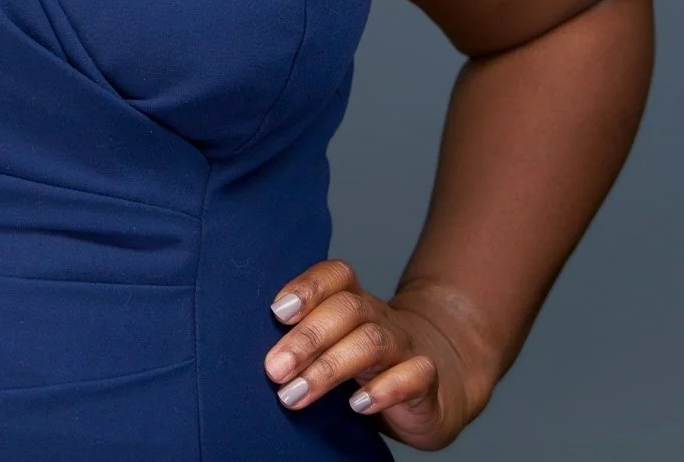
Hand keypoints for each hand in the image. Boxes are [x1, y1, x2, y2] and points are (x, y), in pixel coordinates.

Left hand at [264, 259, 489, 450]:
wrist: (441, 379)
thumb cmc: (369, 364)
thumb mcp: (336, 345)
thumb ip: (302, 339)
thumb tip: (243, 352)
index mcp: (354, 302)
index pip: (335, 276)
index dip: (307, 287)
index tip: (276, 312)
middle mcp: (380, 317)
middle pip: (347, 309)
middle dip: (306, 338)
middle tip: (273, 370)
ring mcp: (406, 346)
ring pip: (372, 341)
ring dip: (329, 368)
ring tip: (295, 395)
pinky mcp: (428, 380)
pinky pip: (414, 375)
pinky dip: (385, 389)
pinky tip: (358, 406)